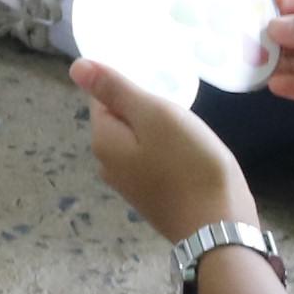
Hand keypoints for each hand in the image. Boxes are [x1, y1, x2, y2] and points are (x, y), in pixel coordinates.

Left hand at [72, 57, 253, 243]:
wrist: (218, 227)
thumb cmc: (190, 164)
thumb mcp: (154, 115)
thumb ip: (115, 89)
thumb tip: (75, 66)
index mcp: (103, 141)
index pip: (104, 97)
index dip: (132, 86)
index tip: (161, 85)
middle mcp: (108, 165)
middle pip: (123, 120)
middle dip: (148, 109)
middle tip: (181, 108)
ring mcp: (131, 185)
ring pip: (141, 141)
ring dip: (162, 131)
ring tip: (192, 131)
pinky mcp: (153, 198)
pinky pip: (155, 161)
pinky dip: (171, 152)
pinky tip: (194, 154)